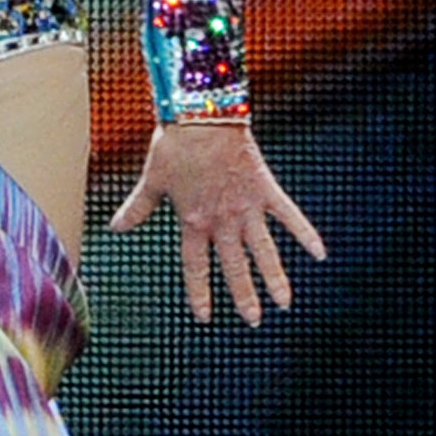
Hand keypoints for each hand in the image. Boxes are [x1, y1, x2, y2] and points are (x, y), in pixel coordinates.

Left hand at [109, 120, 325, 326]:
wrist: (203, 116)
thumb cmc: (174, 144)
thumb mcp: (152, 179)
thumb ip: (138, 208)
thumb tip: (115, 228)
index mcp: (193, 221)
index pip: (196, 266)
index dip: (199, 291)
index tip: (204, 317)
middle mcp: (222, 221)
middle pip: (234, 266)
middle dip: (244, 295)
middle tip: (253, 320)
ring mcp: (246, 207)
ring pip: (263, 250)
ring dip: (274, 277)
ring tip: (285, 303)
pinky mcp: (265, 189)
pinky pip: (289, 215)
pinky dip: (305, 233)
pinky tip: (320, 253)